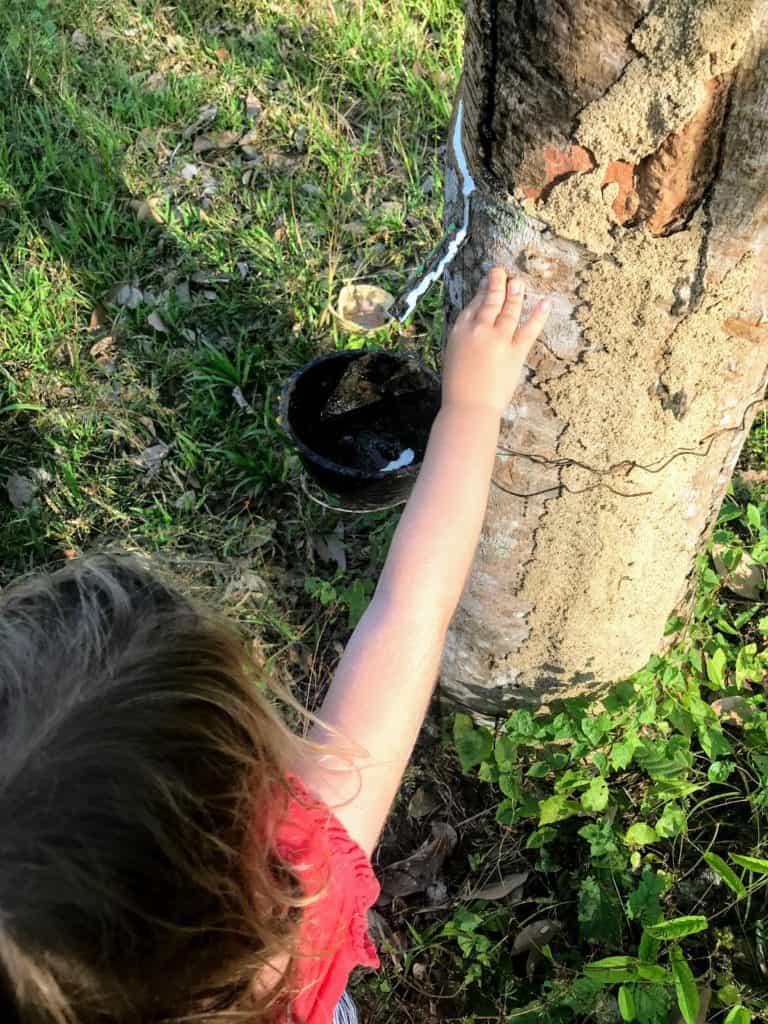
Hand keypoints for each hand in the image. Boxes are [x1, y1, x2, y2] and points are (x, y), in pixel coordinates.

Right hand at [441, 266, 550, 416]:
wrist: (469, 408)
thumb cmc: (458, 388)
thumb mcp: (454, 356)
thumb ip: (465, 339)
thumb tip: (476, 327)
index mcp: (460, 331)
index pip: (473, 306)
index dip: (482, 293)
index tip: (487, 284)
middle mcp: (479, 330)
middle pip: (491, 301)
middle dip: (497, 284)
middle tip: (502, 272)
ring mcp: (498, 339)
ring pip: (509, 310)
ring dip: (515, 294)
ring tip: (518, 282)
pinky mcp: (515, 352)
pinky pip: (529, 329)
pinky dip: (538, 315)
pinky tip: (544, 302)